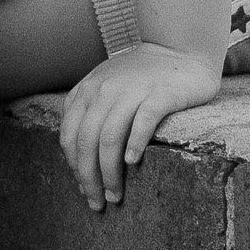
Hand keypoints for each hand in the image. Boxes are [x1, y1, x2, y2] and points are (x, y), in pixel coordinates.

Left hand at [58, 44, 222, 213]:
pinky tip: (133, 162)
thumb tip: (80, 159)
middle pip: (88, 141)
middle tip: (99, 201)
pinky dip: (135, 143)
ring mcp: (133, 90)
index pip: (71, 135)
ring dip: (110, 171)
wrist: (179, 48)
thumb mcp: (105, 86)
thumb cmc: (141, 76)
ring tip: (116, 194)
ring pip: (110, 137)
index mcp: (88, 90)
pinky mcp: (161, 94)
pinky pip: (143, 121)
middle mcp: (105, 89)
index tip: (84, 188)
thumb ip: (89, 111)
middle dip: (89, 176)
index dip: (74, 166)